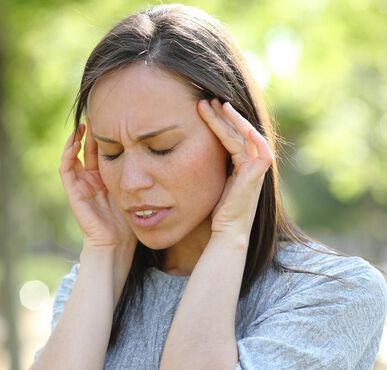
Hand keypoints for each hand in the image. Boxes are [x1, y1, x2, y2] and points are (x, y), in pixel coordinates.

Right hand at [59, 123, 136, 250]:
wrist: (117, 243)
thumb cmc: (131, 220)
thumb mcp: (137, 190)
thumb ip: (140, 174)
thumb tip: (157, 150)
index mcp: (106, 177)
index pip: (102, 149)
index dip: (106, 133)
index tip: (114, 117)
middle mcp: (91, 178)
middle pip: (87, 148)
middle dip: (91, 131)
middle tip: (97, 112)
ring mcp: (80, 184)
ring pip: (74, 154)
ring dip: (77, 138)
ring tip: (84, 123)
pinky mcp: (73, 191)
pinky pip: (66, 168)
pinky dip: (68, 154)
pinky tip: (76, 141)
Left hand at [197, 99, 273, 240]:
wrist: (225, 231)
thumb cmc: (215, 212)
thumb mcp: (209, 182)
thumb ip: (208, 167)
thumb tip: (184, 154)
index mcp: (241, 165)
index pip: (230, 136)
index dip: (217, 121)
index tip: (201, 108)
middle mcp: (251, 164)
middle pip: (238, 131)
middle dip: (223, 115)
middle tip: (207, 100)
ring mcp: (256, 168)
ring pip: (246, 135)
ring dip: (232, 119)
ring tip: (216, 104)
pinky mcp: (258, 174)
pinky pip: (259, 150)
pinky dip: (251, 136)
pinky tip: (238, 123)